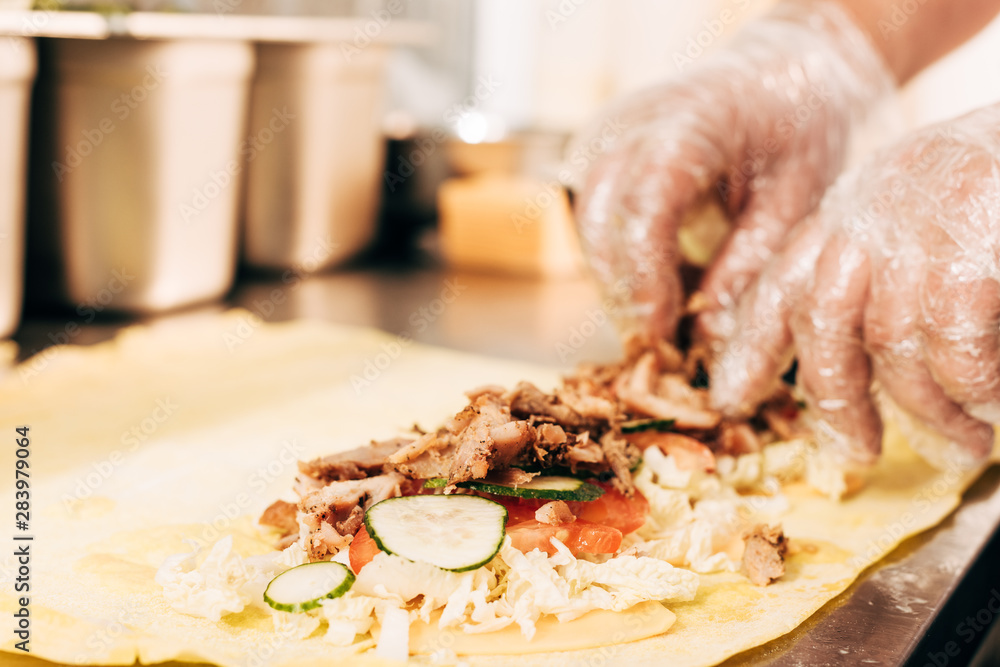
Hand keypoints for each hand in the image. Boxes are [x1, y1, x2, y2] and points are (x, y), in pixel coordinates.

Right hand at [569, 0, 892, 340]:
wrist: (777, 74)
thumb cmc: (798, 131)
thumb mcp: (798, 200)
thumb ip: (750, 267)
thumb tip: (706, 339)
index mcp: (690, 122)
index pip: (645, 205)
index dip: (646, 280)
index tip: (661, 338)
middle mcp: (629, 123)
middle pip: (601, 221)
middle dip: (626, 293)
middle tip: (662, 348)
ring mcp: (603, 133)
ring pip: (589, 227)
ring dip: (619, 282)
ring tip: (666, 322)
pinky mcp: (594, 151)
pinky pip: (592, 220)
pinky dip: (619, 260)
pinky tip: (657, 287)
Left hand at [711, 104, 999, 467]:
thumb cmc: (997, 172)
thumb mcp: (919, 203)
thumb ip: (879, 263)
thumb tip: (869, 348)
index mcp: (851, 210)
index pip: (781, 285)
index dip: (750, 346)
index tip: (730, 396)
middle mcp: (868, 222)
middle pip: (822, 328)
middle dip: (835, 403)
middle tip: (855, 452)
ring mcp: (914, 241)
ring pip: (892, 354)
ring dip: (929, 415)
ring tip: (959, 446)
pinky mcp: (963, 268)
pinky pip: (955, 356)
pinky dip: (976, 390)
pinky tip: (992, 407)